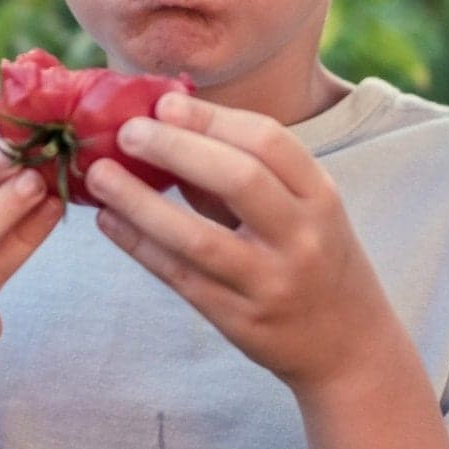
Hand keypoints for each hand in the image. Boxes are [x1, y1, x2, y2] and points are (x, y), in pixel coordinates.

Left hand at [85, 92, 390, 394]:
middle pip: (238, 179)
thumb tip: (168, 130)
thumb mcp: (301, 211)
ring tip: (98, 175)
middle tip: (127, 131)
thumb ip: (243, 175)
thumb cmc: (317, 260)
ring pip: (198, 237)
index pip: (268, 142)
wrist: (349, 347)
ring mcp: (270, 283)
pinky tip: (108, 221)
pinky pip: (180, 277)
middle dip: (175, 147)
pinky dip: (139, 245)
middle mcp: (302, 237)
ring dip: (140, 202)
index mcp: (321, 196)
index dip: (211, 118)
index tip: (164, 102)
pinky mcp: (239, 319)